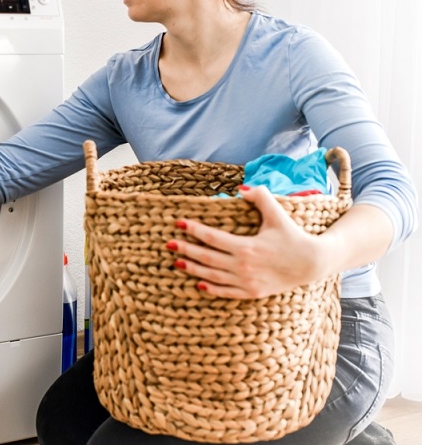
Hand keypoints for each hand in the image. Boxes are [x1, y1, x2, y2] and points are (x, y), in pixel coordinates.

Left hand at [168, 186, 329, 298]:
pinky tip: (198, 283)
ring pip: (212, 276)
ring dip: (192, 269)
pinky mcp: (251, 292)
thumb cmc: (292, 236)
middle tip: (168, 243)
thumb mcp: (278, 214)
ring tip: (177, 262)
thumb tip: (241, 187)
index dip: (193, 230)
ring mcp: (247, 282)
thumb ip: (261, 197)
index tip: (179, 223)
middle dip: (186, 249)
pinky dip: (210, 288)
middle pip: (206, 257)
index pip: (212, 237)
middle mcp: (243, 266)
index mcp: (247, 246)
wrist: (311, 264)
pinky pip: (225, 292)